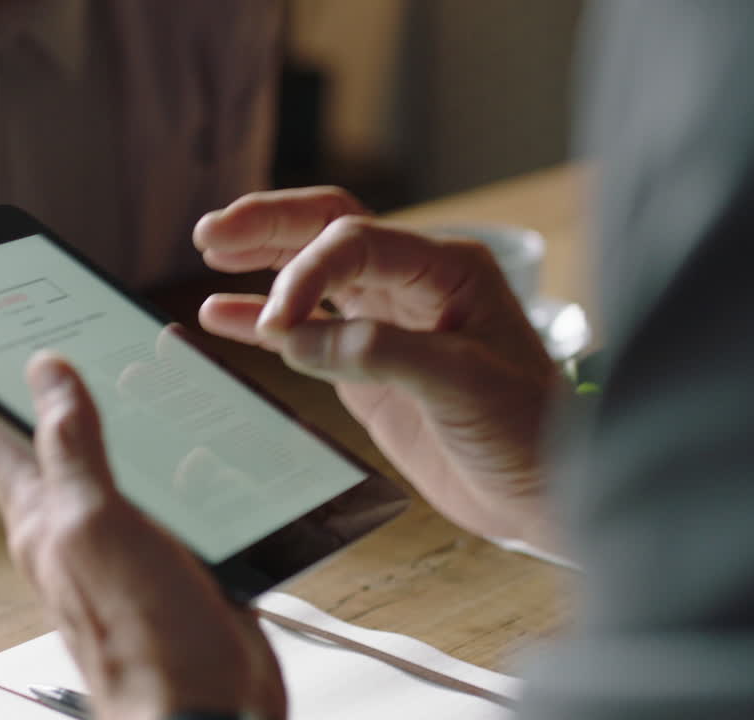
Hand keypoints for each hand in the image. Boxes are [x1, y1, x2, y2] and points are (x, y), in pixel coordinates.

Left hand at [0, 351, 285, 719]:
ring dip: (132, 426)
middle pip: (59, 447)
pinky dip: (187, 467)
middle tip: (71, 343)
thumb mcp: (94, 525)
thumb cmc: (140, 638)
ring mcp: (129, 548)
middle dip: (62, 394)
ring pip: (121, 470)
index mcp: (43, 517)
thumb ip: (71, 448)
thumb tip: (47, 373)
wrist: (202, 706)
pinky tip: (206, 452)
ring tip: (144, 381)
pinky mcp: (178, 563)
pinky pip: (175, 501)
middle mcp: (80, 530)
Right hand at [194, 187, 561, 541]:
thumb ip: (379, 355)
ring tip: (209, 251)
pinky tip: (220, 314)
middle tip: (212, 235)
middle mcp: (414, 285)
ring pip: (314, 271)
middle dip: (271, 226)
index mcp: (447, 270)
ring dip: (262, 258)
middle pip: (330, 230)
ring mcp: (386, 323)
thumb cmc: (527, 431)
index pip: (356, 243)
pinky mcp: (367, 366)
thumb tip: (295, 339)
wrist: (544, 492)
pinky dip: (262, 320)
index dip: (304, 272)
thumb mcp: (463, 386)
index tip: (275, 323)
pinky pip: (308, 329)